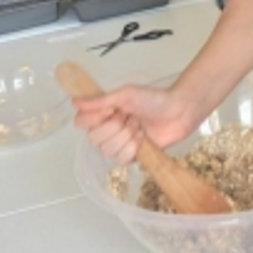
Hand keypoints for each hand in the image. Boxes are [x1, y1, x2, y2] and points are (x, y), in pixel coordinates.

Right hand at [72, 84, 195, 163]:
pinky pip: (121, 158)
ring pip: (107, 150)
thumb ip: (100, 100)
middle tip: (129, 116)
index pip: (80, 122)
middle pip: (94, 138)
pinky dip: (134, 146)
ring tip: (138, 125)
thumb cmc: (153, 99)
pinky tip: (143, 137)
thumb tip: (74, 101)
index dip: (94, 118)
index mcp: (104, 112)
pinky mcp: (131, 155)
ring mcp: (119, 143)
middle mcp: (108, 129)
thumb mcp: (125, 94)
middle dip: (114, 127)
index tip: (110, 109)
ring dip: (126, 136)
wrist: (177, 111)